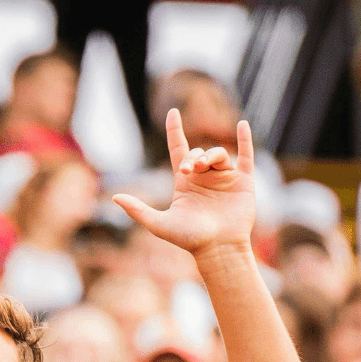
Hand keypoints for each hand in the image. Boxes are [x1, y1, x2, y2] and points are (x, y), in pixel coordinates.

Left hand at [112, 109, 257, 260]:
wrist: (217, 248)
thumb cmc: (189, 239)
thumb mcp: (158, 223)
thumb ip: (138, 210)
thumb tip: (114, 198)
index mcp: (185, 183)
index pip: (179, 149)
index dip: (175, 131)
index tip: (173, 113)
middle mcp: (204, 178)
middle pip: (198, 153)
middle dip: (193, 156)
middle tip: (189, 170)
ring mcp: (224, 179)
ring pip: (218, 154)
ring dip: (210, 156)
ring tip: (203, 168)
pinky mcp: (243, 182)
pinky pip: (246, 156)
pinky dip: (245, 140)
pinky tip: (243, 125)